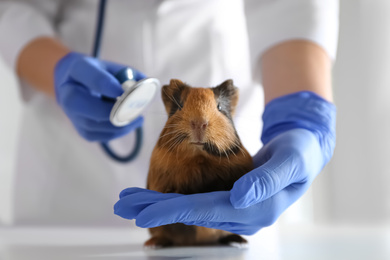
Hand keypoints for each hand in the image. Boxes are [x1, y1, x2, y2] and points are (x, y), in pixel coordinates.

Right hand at [54, 52, 145, 141]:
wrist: (76, 85)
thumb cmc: (99, 73)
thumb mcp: (112, 67)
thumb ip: (128, 74)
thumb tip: (147, 84)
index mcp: (76, 70)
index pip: (88, 76)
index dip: (105, 84)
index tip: (122, 90)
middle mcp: (68, 94)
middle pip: (83, 105)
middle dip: (111, 110)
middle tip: (133, 110)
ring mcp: (72, 115)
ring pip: (94, 125)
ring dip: (119, 123)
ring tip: (138, 118)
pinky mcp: (82, 130)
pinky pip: (100, 135)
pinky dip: (118, 131)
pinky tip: (130, 124)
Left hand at [114, 91, 335, 234]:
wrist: (304, 152)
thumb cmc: (299, 153)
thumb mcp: (290, 160)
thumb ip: (267, 180)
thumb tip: (239, 197)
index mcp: (255, 209)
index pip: (205, 210)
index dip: (171, 209)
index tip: (141, 208)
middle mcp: (242, 216)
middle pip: (190, 213)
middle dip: (155, 209)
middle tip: (122, 203)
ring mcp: (235, 211)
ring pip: (190, 210)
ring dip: (159, 204)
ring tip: (131, 199)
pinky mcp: (231, 202)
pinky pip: (197, 204)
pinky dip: (174, 201)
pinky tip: (157, 198)